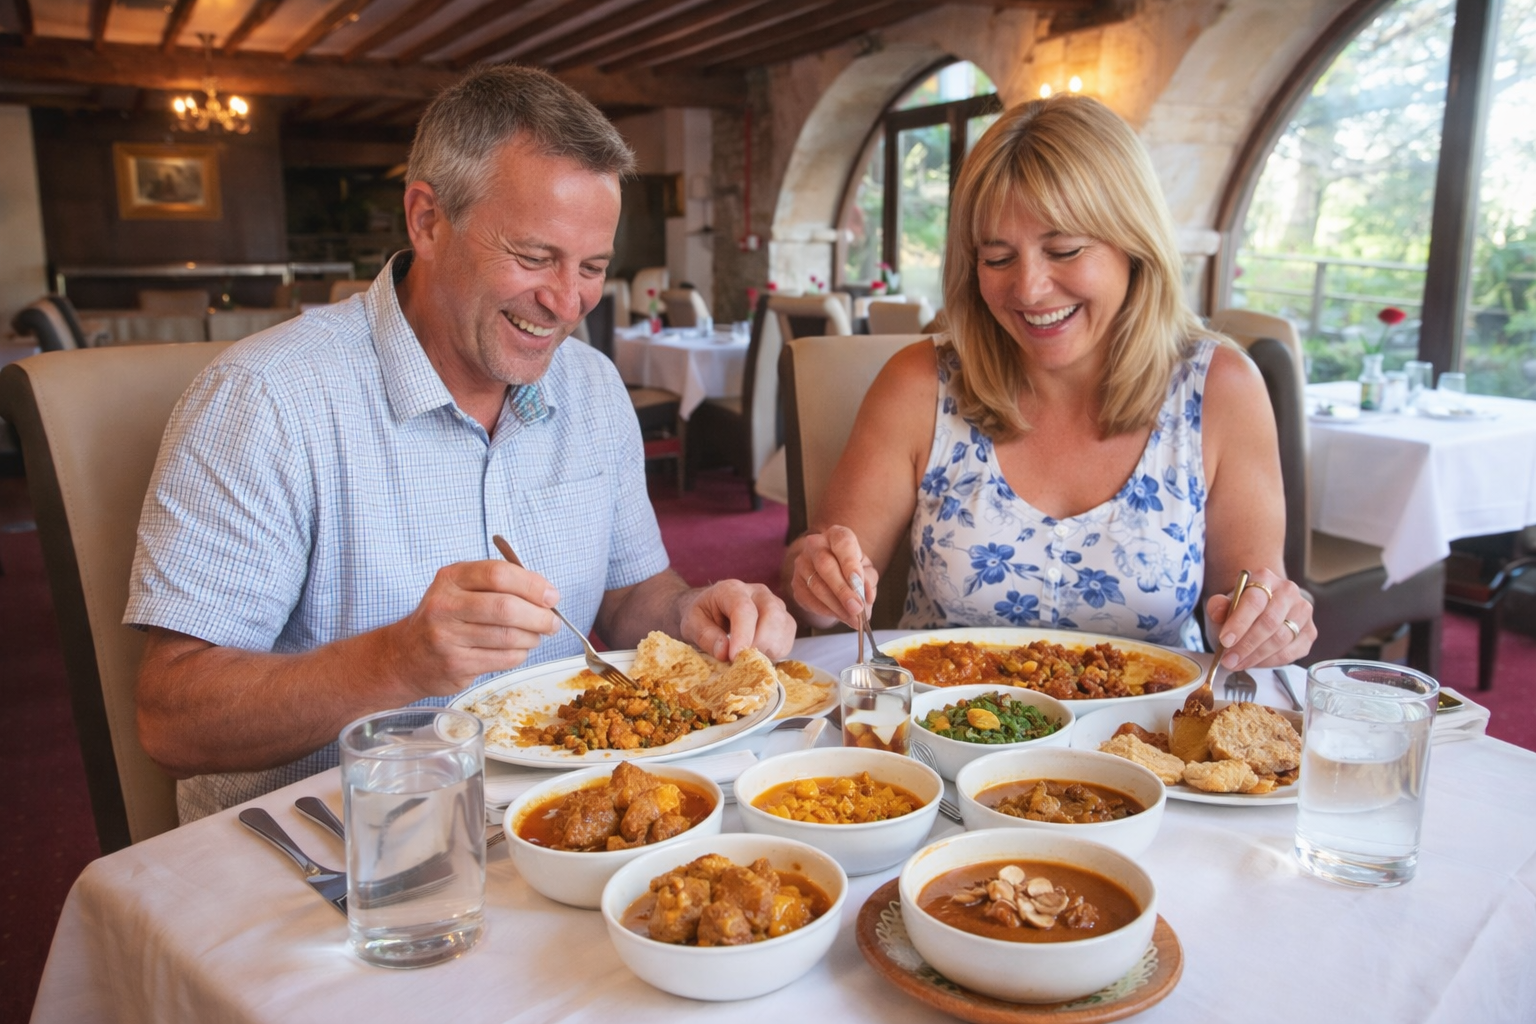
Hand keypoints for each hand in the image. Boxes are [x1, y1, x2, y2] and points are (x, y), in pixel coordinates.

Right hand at [390, 560, 560, 692]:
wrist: (406, 656)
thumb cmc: (446, 618)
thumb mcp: (462, 588)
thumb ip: (500, 585)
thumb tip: (546, 594)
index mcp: (451, 578)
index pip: (498, 574)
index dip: (532, 585)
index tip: (551, 596)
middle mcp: (445, 605)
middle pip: (506, 607)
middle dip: (539, 616)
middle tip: (552, 622)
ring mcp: (447, 636)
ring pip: (508, 636)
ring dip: (532, 638)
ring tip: (535, 636)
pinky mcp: (455, 664)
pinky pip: (503, 658)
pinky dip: (519, 654)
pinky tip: (516, 650)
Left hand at [679, 580, 796, 661]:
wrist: (713, 609)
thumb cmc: (703, 615)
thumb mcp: (692, 624)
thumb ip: (706, 636)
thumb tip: (724, 652)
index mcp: (732, 589)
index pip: (744, 609)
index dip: (742, 635)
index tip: (734, 657)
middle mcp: (758, 592)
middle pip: (771, 615)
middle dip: (758, 643)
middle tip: (740, 660)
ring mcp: (775, 604)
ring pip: (784, 627)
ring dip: (767, 650)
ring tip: (747, 656)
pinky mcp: (784, 620)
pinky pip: (788, 639)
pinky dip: (775, 653)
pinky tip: (757, 654)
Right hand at [791, 526, 876, 628]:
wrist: (831, 575)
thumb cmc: (851, 569)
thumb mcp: (866, 570)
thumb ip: (868, 580)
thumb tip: (866, 597)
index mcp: (836, 535)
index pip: (842, 543)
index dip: (850, 562)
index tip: (858, 581)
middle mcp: (815, 545)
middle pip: (825, 565)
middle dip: (842, 590)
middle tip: (857, 608)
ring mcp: (801, 564)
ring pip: (816, 585)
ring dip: (836, 605)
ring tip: (853, 618)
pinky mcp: (795, 583)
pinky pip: (808, 599)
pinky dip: (826, 610)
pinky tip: (839, 616)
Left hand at [1204, 568, 1314, 669]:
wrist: (1259, 610)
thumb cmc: (1240, 608)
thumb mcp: (1225, 604)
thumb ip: (1219, 606)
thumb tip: (1216, 609)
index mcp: (1265, 578)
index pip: (1254, 601)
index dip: (1239, 623)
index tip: (1224, 641)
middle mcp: (1288, 591)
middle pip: (1270, 622)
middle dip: (1246, 645)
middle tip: (1228, 660)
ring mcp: (1302, 611)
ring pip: (1281, 639)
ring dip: (1256, 656)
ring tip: (1236, 664)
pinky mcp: (1310, 632)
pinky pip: (1291, 652)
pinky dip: (1270, 662)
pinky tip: (1254, 663)